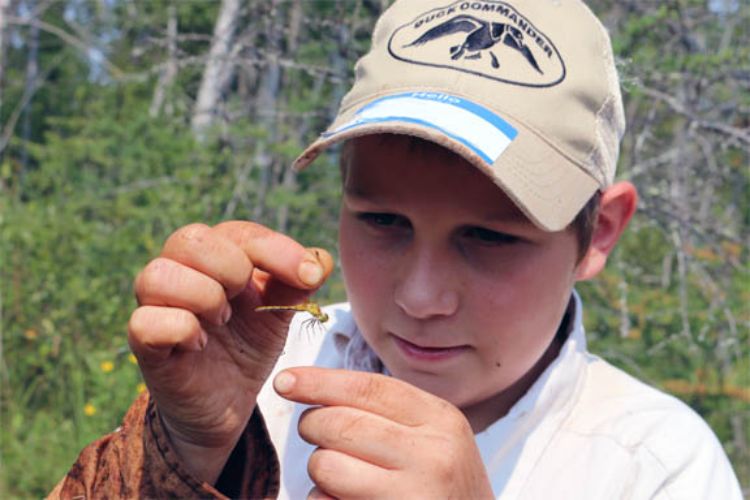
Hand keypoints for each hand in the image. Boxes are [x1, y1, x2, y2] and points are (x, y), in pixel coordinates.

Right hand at [127, 221, 332, 482]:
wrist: (227, 403)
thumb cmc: (248, 345)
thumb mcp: (280, 312)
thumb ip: (298, 282)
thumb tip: (319, 261)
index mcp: (216, 256)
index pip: (238, 232)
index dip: (275, 248)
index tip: (308, 276)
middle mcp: (180, 271)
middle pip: (190, 238)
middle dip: (230, 267)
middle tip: (244, 299)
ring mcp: (157, 305)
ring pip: (158, 274)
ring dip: (202, 296)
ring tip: (221, 320)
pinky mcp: (144, 343)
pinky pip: (145, 322)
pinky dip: (180, 329)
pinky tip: (200, 345)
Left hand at [274, 367, 493, 499]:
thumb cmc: (443, 492)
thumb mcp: (437, 441)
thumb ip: (390, 414)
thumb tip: (315, 386)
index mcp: (442, 421)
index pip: (369, 387)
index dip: (320, 381)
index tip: (284, 381)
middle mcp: (434, 454)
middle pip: (341, 423)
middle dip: (313, 426)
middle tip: (316, 436)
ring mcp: (415, 494)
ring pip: (327, 465)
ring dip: (319, 472)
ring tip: (341, 480)